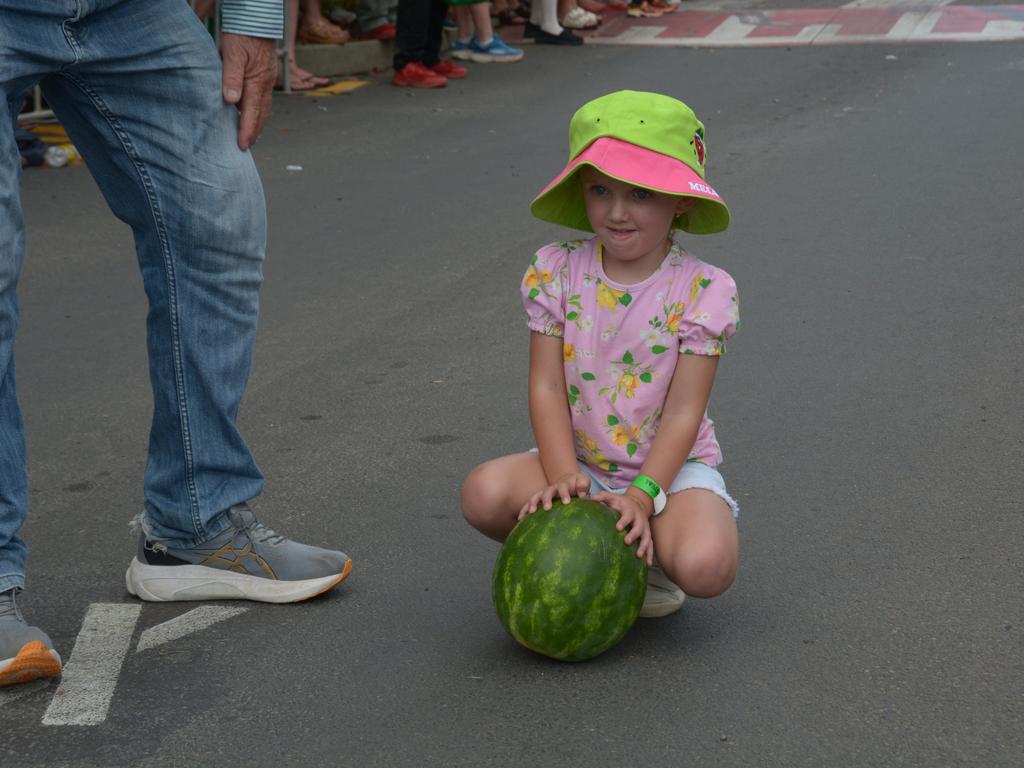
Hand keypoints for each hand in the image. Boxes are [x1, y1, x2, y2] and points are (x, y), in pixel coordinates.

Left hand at [220, 33, 276, 149]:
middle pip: (262, 114)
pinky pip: (263, 98)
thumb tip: (231, 101)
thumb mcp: (232, 53)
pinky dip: (257, 109)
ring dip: (258, 122)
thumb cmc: (242, 34)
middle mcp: (265, 84)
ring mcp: (267, 79)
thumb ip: (231, 77)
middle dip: (254, 131)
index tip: (242, 145)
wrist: (256, 18)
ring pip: (264, 107)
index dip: (247, 130)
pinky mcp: (265, 74)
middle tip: (246, 146)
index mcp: (257, 81)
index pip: (252, 112)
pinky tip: (250, 112)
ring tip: (250, 135)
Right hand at [517, 472, 590, 519]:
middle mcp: (552, 488)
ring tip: (531, 512)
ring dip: (533, 503)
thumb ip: (584, 484)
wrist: (568, 481)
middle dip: (547, 499)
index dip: (565, 494)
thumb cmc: (578, 484)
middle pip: (547, 492)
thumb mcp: (583, 481)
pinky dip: (524, 510)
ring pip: (536, 497)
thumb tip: (583, 493)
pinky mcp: (539, 500)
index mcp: (564, 485)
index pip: (564, 488)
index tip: (567, 502)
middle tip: (547, 508)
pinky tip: (520, 519)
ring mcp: (544, 494)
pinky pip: (529, 504)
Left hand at [592, 489, 654, 564]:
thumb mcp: (613, 497)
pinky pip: (651, 546)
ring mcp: (645, 528)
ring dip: (644, 547)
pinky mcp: (647, 535)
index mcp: (630, 511)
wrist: (637, 504)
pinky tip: (647, 564)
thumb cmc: (621, 503)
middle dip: (634, 534)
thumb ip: (603, 496)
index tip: (618, 527)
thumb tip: (592, 498)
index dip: (624, 521)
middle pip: (639, 527)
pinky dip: (650, 554)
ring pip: (647, 538)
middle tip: (626, 541)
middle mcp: (639, 520)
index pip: (628, 515)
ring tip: (638, 555)